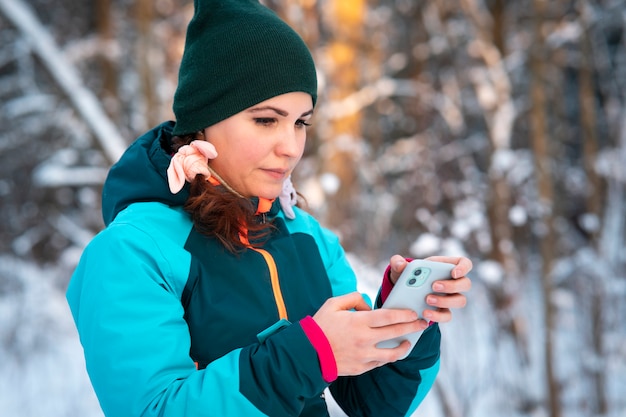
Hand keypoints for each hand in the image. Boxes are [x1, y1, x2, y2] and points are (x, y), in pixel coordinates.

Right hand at [312, 292, 428, 375]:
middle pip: (396, 332)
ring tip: (409, 341)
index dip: (405, 314)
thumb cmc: (320, 326)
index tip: (414, 312)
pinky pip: (381, 362)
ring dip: (404, 346)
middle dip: (412, 327)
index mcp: (359, 321)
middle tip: (422, 324)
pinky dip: (388, 356)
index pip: (389, 317)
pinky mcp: (362, 367)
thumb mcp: (333, 304)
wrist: (308, 353)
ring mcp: (364, 355)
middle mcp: (364, 339)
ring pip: (393, 353)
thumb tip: (368, 305)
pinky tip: (392, 351)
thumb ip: (353, 298)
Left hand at [388, 255, 471, 322]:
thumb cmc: (407, 275)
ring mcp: (450, 297)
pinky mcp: (444, 311)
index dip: (463, 268)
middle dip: (451, 286)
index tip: (454, 273)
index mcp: (446, 266)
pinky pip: (447, 315)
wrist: (403, 293)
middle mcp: (453, 282)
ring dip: (445, 301)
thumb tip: (399, 263)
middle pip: (465, 284)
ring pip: (460, 301)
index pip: (465, 264)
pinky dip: (438, 315)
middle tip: (434, 286)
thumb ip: (398, 263)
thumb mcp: (400, 268)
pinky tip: (425, 313)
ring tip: (427, 300)